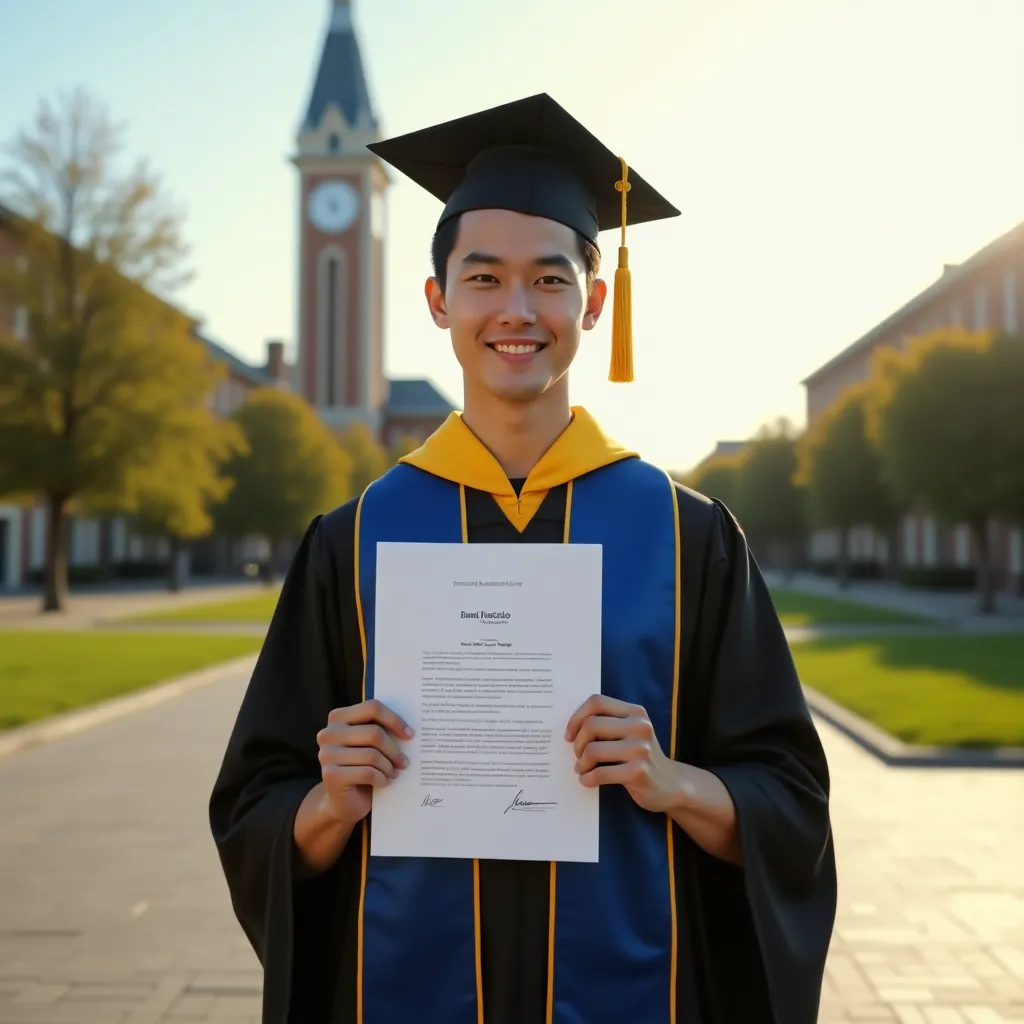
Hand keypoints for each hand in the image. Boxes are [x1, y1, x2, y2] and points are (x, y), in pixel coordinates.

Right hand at [316, 699, 412, 825]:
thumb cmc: (361, 766)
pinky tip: (383, 782)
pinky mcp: (330, 775)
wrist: (344, 800)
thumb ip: (380, 730)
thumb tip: (408, 729)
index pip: (372, 707)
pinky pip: (367, 773)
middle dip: (394, 750)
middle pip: (374, 733)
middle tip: (404, 762)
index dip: (394, 720)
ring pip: (372, 755)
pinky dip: (381, 779)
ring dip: (388, 767)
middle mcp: (328, 733)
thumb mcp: (370, 744)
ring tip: (393, 773)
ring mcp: (327, 754)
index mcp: (338, 718)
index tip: (409, 734)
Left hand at [565, 695, 678, 813]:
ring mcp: (641, 749)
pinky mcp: (639, 772)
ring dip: (581, 763)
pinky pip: (600, 773)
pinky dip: (588, 778)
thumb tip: (572, 728)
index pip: (597, 702)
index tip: (569, 735)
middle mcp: (640, 726)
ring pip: (593, 750)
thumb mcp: (630, 732)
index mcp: (635, 712)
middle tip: (578, 756)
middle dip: (577, 743)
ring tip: (582, 770)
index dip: (577, 717)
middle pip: (591, 725)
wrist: (671, 784)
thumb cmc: (640, 757)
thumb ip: (607, 724)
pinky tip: (587, 780)